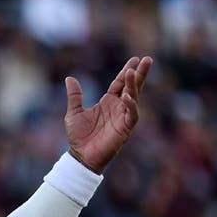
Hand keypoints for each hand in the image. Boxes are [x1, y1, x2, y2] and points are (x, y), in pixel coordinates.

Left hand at [64, 56, 152, 173]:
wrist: (81, 157)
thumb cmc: (79, 137)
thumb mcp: (74, 112)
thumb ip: (75, 96)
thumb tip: (69, 78)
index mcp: (107, 102)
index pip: (120, 83)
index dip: (127, 71)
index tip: (135, 59)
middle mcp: (118, 108)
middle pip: (132, 87)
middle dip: (139, 74)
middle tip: (147, 59)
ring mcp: (122, 118)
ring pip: (133, 98)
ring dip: (134, 85)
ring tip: (132, 72)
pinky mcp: (125, 129)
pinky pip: (132, 115)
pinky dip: (131, 105)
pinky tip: (127, 96)